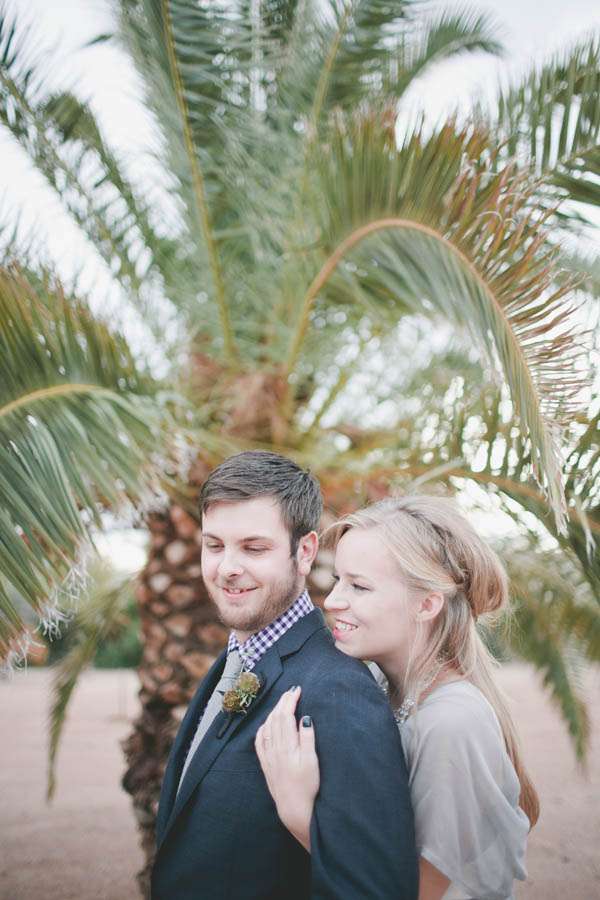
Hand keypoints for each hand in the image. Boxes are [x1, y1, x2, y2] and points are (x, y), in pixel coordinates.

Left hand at [255, 686, 319, 850]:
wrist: (293, 808)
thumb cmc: (307, 786)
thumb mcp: (312, 761)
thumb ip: (307, 738)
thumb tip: (305, 717)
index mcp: (287, 746)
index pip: (286, 716)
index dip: (290, 701)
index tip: (297, 690)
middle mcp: (275, 749)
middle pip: (276, 718)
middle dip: (283, 702)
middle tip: (291, 691)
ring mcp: (268, 756)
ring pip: (267, 727)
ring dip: (273, 712)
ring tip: (281, 703)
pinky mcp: (266, 764)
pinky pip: (259, 741)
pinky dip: (262, 728)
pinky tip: (266, 724)